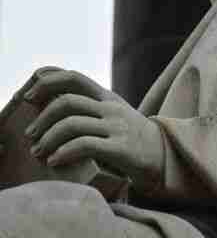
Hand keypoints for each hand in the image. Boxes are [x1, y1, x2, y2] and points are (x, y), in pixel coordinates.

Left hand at [23, 67, 163, 189]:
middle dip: (42, 118)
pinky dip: (64, 153)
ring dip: (48, 139)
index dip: (49, 81)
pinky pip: (84, 145)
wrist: (165, 155)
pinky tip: (55, 161)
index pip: (74, 78)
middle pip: (68, 102)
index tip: (29, 95)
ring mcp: (116, 126)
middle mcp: (110, 108)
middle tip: (31, 135)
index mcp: (106, 97)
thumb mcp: (112, 115)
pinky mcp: (120, 148)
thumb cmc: (131, 137)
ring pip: (72, 124)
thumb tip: (54, 106)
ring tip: (39, 152)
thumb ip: (90, 108)